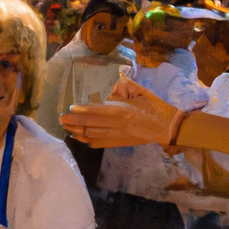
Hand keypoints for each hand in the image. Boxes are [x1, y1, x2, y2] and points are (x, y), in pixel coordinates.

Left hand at [60, 79, 177, 147]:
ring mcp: (118, 136)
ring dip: (78, 132)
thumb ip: (124, 88)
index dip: (83, 111)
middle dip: (75, 122)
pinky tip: (79, 138)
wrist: (167, 127)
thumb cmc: (155, 107)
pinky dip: (87, 141)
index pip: (99, 111)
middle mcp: (118, 125)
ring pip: (93, 135)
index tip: (71, 108)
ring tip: (66, 127)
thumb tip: (110, 85)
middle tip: (61, 119)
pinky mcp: (119, 143)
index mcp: (124, 111)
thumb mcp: (141, 92)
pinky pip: (99, 143)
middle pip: (91, 125)